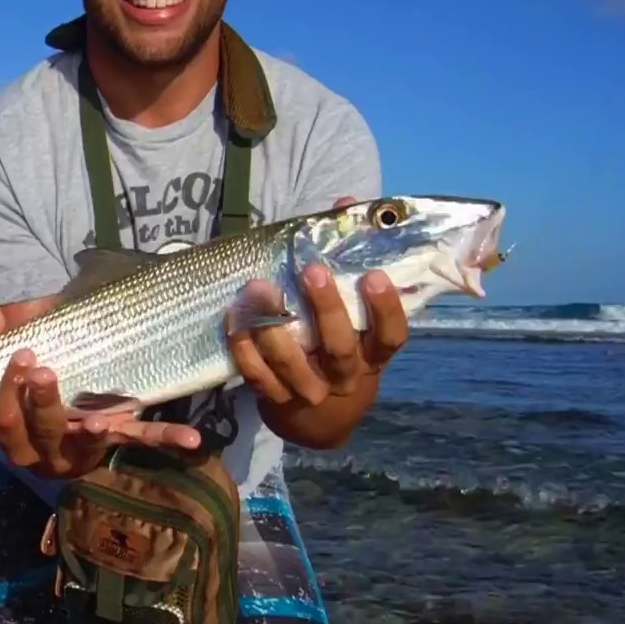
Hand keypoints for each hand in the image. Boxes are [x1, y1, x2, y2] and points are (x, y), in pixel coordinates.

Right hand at [0, 292, 201, 478]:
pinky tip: (192, 440)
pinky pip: (142, 440)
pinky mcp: (120, 438)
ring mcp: (85, 449)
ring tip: (100, 423)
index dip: (9, 391)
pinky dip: (166, 438)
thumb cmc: (28, 373)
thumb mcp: (9, 353)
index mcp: (14, 431)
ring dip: (95, 434)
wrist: (62, 395)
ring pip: (87, 447)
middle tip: (47, 373)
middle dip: (45, 406)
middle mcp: (46, 450)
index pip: (4, 420)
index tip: (22, 356)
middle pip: (42, 435)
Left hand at [225, 196, 409, 443]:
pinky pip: (257, 376)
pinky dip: (243, 347)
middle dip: (326, 309)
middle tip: (312, 270)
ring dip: (273, 327)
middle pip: (340, 347)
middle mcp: (345, 376)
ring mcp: (309, 390)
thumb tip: (342, 204)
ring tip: (259, 289)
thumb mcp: (356, 319)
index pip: (391, 337)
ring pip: (292, 364)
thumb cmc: (340, 348)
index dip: (386, 309)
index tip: (375, 275)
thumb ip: (348, 260)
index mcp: (372, 355)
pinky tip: (233, 318)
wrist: (322, 420)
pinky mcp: (276, 400)